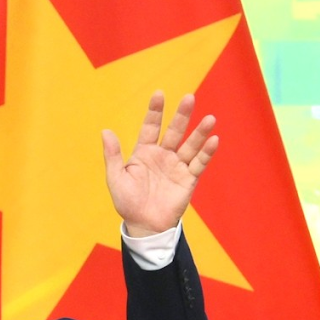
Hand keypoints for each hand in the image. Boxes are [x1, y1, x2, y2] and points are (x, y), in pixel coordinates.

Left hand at [102, 92, 217, 236]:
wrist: (143, 225)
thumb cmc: (127, 202)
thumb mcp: (116, 178)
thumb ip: (113, 155)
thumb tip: (105, 131)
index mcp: (144, 152)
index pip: (151, 127)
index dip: (155, 112)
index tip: (159, 94)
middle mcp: (163, 155)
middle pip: (174, 131)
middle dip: (182, 116)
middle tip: (189, 98)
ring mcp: (177, 166)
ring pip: (190, 145)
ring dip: (200, 132)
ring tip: (210, 118)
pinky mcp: (188, 179)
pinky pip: (199, 163)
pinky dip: (206, 153)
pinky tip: (213, 140)